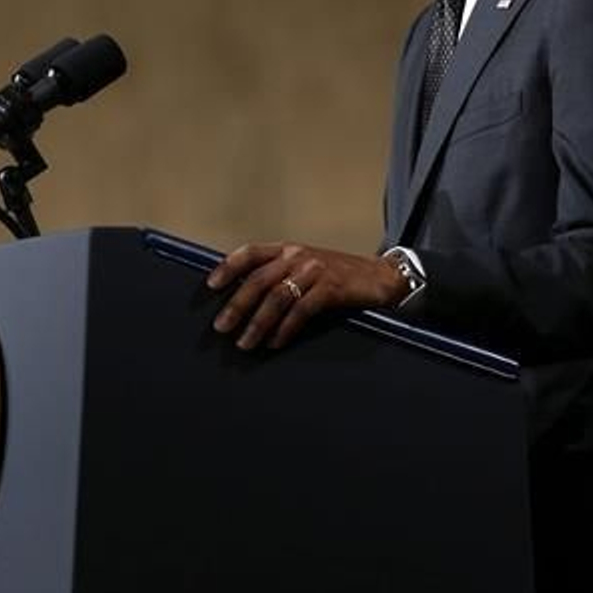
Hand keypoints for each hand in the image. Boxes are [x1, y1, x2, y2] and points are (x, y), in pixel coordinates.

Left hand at [206, 242, 407, 349]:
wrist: (381, 277)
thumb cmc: (340, 276)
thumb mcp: (307, 268)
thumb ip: (281, 276)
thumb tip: (246, 300)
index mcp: (288, 249)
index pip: (251, 252)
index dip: (229, 267)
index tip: (211, 286)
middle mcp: (298, 256)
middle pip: (259, 279)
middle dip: (237, 305)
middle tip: (221, 327)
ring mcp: (315, 270)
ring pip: (277, 297)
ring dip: (257, 323)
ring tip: (245, 343)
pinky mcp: (331, 288)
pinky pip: (301, 310)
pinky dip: (285, 329)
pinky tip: (275, 343)